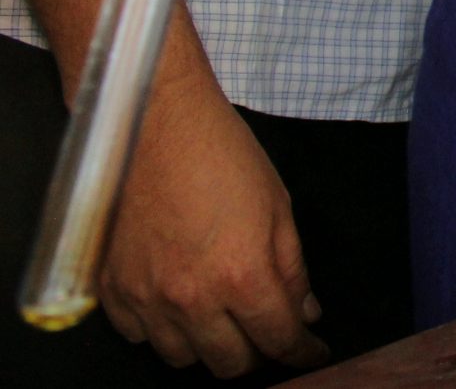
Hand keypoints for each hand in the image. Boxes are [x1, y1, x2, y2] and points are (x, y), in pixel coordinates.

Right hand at [98, 82, 326, 376]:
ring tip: (223, 316)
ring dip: (208, 345)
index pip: (279, 340)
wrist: (156, 124)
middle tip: (268, 330)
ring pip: (182, 358)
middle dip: (258, 352)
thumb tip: (304, 311)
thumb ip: (292, 268)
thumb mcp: (279, 206)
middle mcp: (191, 298)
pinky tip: (178, 304)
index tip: (311, 352)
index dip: (303, 352)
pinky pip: (139, 336)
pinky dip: (163, 330)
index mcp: (241, 275)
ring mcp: (145, 298)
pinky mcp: (111, 290)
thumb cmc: (221, 155)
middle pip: (229, 364)